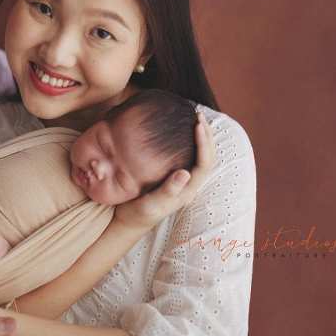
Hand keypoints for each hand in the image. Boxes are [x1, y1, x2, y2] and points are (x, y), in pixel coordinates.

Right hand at [114, 111, 215, 230]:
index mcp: (187, 190)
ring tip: (196, 119)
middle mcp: (188, 184)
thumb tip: (186, 173)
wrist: (128, 221)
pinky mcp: (173, 176)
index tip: (197, 124)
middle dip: (206, 135)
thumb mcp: (151, 205)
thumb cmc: (138, 213)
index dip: (204, 143)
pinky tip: (181, 131)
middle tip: (198, 115)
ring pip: (200, 155)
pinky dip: (189, 141)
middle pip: (207, 157)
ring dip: (201, 137)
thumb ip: (168, 191)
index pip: (204, 163)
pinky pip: (188, 156)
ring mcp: (182, 180)